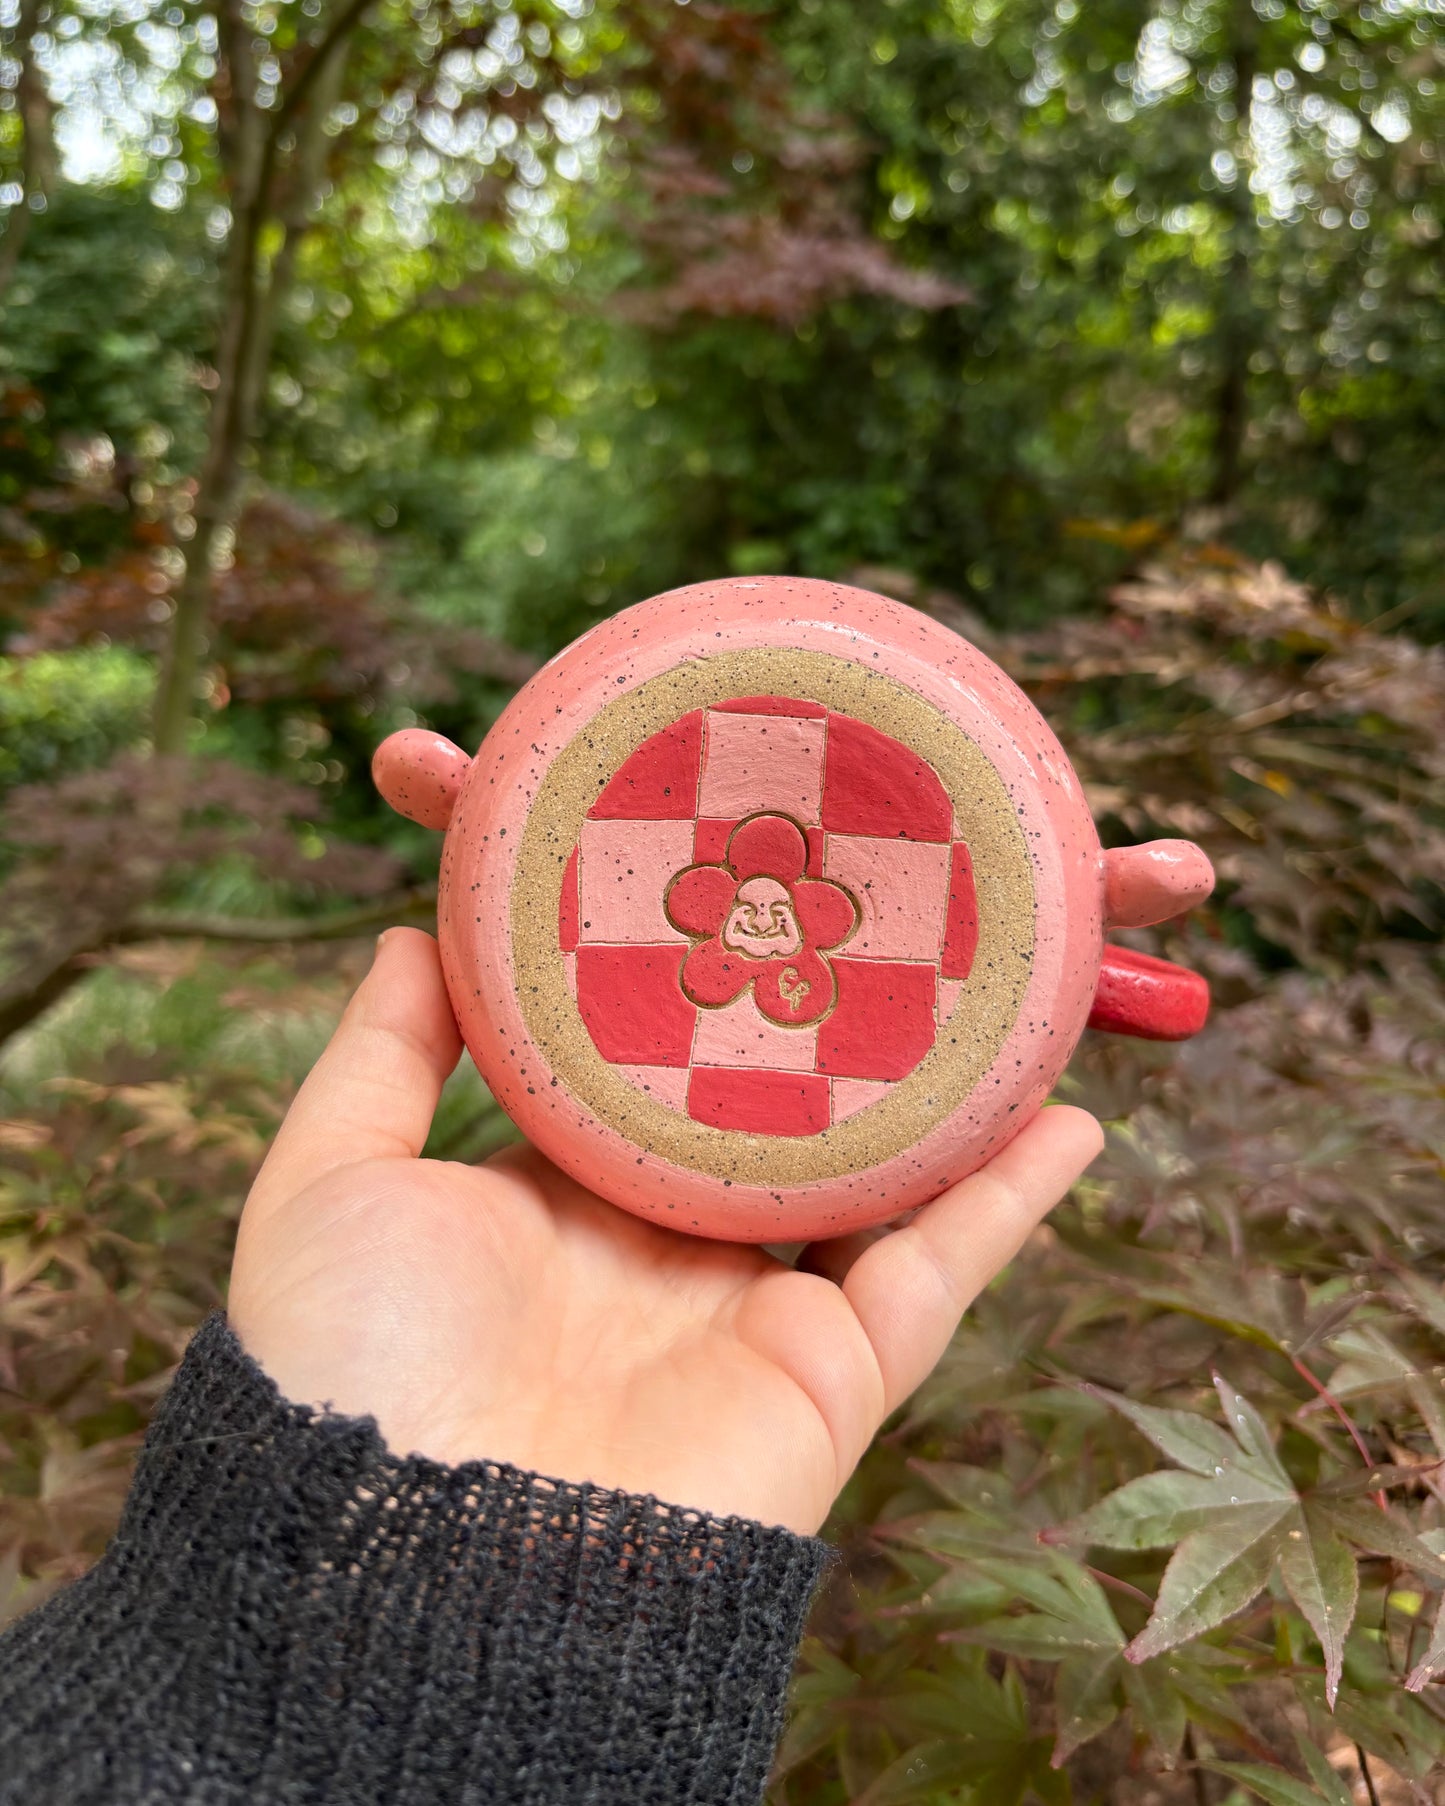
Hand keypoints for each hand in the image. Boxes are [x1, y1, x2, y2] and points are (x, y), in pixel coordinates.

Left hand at [229, 929, 1101, 1533]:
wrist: (416, 1568)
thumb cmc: (348, 1369)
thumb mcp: (336, 1180)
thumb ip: (382, 1054)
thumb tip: (416, 928)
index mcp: (567, 1204)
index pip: (655, 1072)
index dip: (697, 987)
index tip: (739, 885)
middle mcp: (672, 1254)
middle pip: (782, 1118)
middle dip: (837, 1029)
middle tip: (891, 910)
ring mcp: (756, 1314)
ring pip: (879, 1182)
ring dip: (945, 1097)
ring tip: (1005, 987)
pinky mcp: (829, 1375)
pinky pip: (937, 1273)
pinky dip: (1007, 1200)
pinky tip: (1068, 1114)